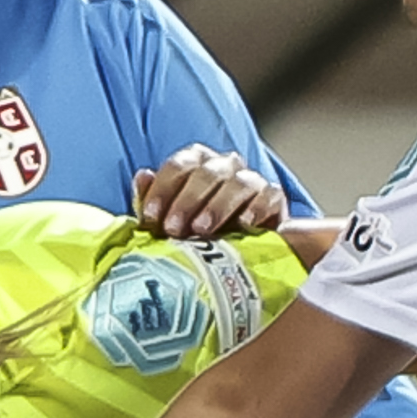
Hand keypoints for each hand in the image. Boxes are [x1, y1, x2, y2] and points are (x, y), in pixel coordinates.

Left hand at [127, 144, 284, 240]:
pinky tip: (244, 224)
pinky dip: (257, 207)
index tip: (151, 218)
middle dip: (187, 201)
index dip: (163, 190)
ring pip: (238, 182)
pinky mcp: (274, 198)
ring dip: (218, 205)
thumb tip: (142, 176)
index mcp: (197, 164)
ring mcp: (252, 180)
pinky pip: (269, 195)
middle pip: (207, 173)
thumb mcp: (170, 221)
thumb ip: (154, 201)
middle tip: (174, 230)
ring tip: (203, 230)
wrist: (241, 252)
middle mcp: (225, 166)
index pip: (179, 166)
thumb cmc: (200, 233)